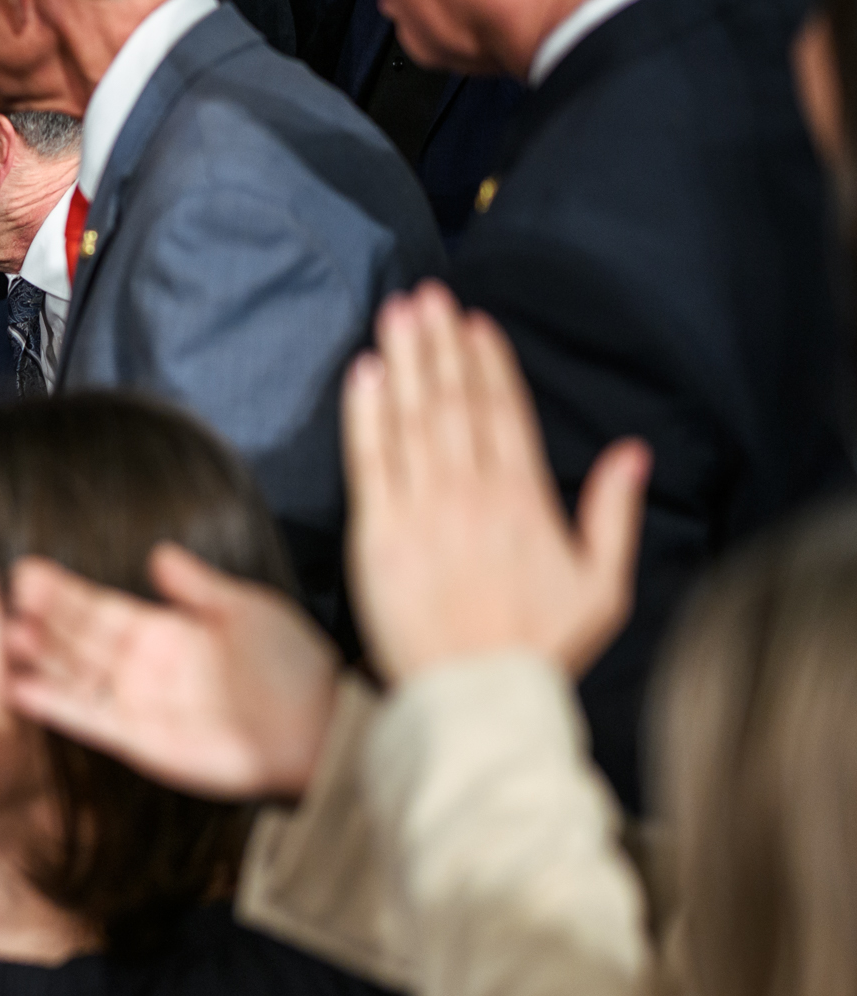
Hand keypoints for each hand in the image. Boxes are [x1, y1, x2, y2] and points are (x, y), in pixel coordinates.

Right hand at [4, 546, 339, 799]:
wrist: (322, 728)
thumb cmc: (293, 666)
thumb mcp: (246, 608)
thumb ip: (198, 585)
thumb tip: (158, 553)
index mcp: (164, 630)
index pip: (101, 606)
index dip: (65, 591)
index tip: (28, 571)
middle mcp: (143, 665)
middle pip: (80, 638)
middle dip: (44, 619)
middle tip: (9, 597)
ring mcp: (137, 704)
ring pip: (76, 676)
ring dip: (42, 659)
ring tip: (9, 638)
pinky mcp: (140, 741)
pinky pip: (89, 720)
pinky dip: (57, 706)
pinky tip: (23, 689)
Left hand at [344, 283, 647, 684]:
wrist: (475, 698)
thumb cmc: (539, 649)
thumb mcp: (604, 586)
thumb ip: (615, 514)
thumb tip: (632, 453)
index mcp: (525, 502)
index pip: (503, 413)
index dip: (487, 363)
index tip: (474, 325)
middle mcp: (473, 496)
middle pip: (453, 402)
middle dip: (439, 344)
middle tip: (425, 296)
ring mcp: (422, 512)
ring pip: (411, 420)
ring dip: (403, 362)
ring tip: (395, 316)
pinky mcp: (378, 535)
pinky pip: (370, 461)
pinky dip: (366, 414)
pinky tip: (362, 375)